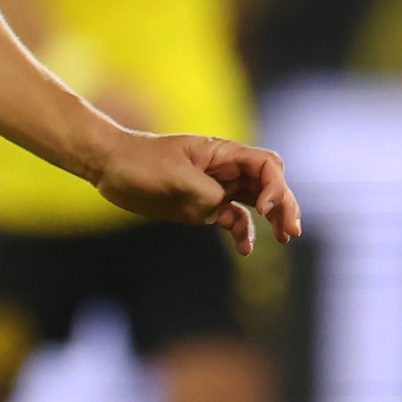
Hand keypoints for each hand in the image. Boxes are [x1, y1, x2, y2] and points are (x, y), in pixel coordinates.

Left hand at [93, 130, 300, 252]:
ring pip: (256, 202)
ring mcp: (216, 188)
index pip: (265, 165)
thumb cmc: (140, 162)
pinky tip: (245, 248)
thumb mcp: (174, 176)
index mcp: (222, 153)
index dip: (274, 186)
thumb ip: (204, 192)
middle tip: (291, 230)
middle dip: (284, 205)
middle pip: (268, 184)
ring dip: (273, 218)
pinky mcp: (203, 206)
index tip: (262, 208)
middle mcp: (225, 170)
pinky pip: (233, 218)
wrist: (110, 167)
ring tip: (283, 238)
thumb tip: (222, 209)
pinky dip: (243, 232)